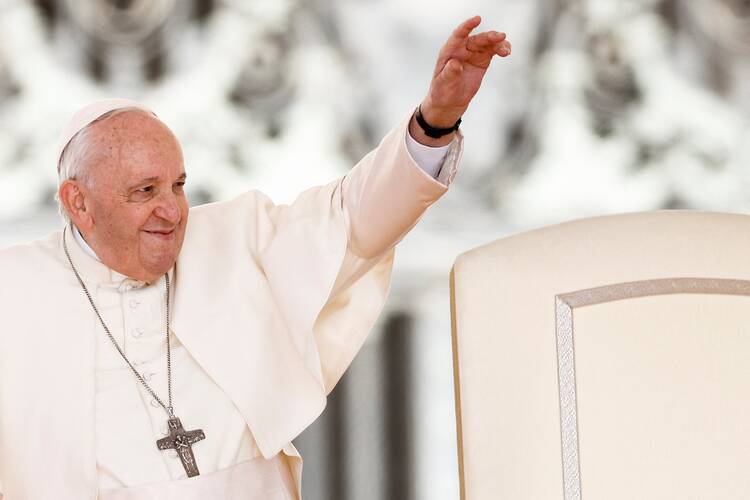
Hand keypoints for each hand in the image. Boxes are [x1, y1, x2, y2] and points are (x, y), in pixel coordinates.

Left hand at [410, 16, 510, 145]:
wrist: (450, 102)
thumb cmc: (442, 92)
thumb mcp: (443, 83)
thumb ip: (449, 73)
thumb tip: (455, 63)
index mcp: (449, 51)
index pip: (458, 35)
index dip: (467, 26)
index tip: (477, 19)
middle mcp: (462, 49)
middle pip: (477, 39)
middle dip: (489, 37)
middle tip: (501, 37)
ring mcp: (473, 54)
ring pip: (487, 43)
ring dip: (498, 43)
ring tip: (506, 50)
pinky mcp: (482, 60)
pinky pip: (493, 51)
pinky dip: (501, 49)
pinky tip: (507, 51)